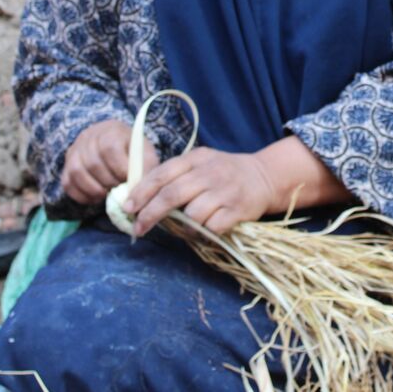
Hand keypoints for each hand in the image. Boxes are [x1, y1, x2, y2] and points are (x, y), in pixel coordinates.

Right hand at [62, 119, 158, 204]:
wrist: (113, 143)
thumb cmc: (131, 150)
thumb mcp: (144, 153)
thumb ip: (146, 168)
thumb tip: (143, 192)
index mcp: (111, 130)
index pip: (109, 148)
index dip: (119, 168)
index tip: (128, 180)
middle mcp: (88, 137)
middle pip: (93, 163)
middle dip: (108, 182)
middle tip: (119, 192)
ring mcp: (75, 151)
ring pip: (77, 173)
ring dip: (93, 190)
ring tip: (107, 196)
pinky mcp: (66, 166)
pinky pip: (68, 183)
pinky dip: (81, 195)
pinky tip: (96, 198)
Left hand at [124, 146, 274, 235]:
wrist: (264, 176)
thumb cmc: (223, 172)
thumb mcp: (200, 163)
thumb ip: (175, 175)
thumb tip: (141, 197)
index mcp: (196, 158)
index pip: (162, 173)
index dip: (142, 192)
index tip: (128, 207)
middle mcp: (209, 172)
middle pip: (172, 194)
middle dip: (150, 214)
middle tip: (138, 228)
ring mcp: (225, 191)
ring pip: (192, 214)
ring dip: (183, 226)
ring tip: (185, 227)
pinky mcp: (238, 209)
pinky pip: (212, 227)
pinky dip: (204, 233)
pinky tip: (205, 230)